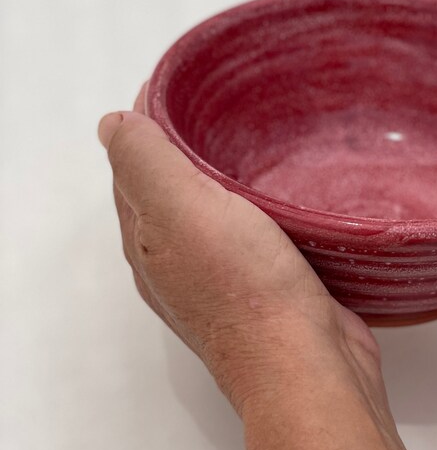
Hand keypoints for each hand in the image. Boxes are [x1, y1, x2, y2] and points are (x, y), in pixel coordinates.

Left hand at [99, 87, 380, 416]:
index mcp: (147, 243)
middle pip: (173, 191)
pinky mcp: (270, 289)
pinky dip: (264, 210)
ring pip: (218, 214)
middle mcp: (178, 264)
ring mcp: (225, 279)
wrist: (307, 366)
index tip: (183, 83)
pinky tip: (287, 200)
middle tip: (224, 104)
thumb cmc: (247, 293)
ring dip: (231, 180)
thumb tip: (116, 124)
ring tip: (258, 141)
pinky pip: (258, 237)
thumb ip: (145, 162)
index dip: (150, 121)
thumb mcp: (180, 210)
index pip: (134, 167)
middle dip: (190, 146)